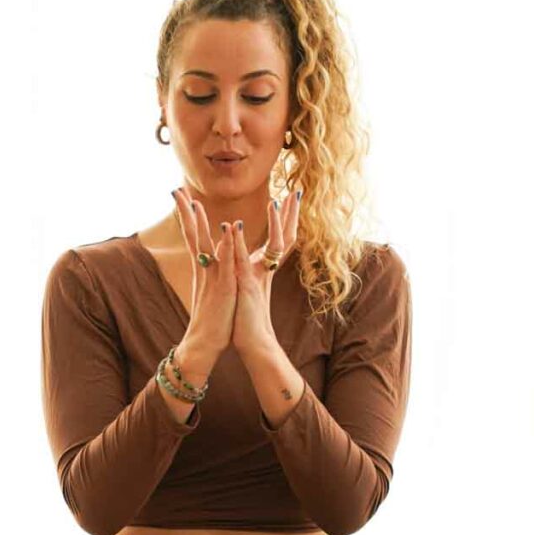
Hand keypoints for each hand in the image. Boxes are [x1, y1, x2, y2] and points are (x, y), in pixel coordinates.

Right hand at [171, 187, 238, 383]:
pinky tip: (227, 230)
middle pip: (192, 235)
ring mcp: (212, 278)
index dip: (187, 216)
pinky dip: (226, 246)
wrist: (204, 344)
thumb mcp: (211, 291)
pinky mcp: (222, 289)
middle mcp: (204, 270)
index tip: (181, 196)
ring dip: (200, 223)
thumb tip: (209, 262)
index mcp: (202, 269)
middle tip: (176, 190)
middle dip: (185, 212)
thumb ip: (211, 273)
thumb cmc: (211, 319)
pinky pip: (225, 263)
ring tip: (194, 202)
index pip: (192, 236)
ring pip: (205, 245)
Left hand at [230, 185, 300, 363]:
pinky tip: (235, 226)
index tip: (293, 197)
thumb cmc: (249, 319)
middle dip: (290, 214)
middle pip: (284, 237)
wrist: (253, 344)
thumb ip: (252, 272)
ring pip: (270, 245)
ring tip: (275, 200)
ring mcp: (257, 277)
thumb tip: (253, 259)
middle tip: (298, 191)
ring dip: (273, 223)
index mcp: (266, 270)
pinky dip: (238, 244)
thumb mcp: (251, 290)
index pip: (282, 239)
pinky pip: (242, 261)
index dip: (288, 219)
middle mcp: (265, 270)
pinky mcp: (246, 287)